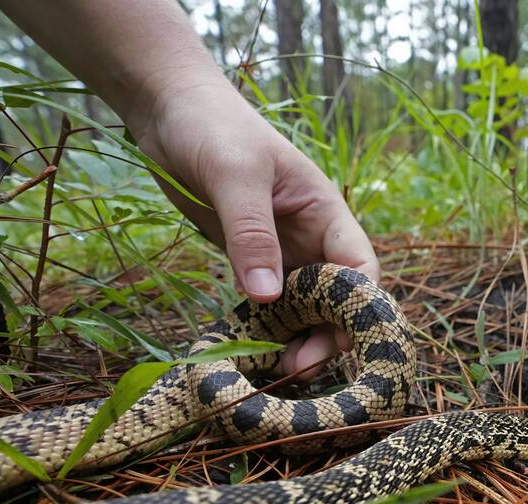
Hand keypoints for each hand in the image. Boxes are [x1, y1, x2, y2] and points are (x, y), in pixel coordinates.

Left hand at [129, 82, 378, 379]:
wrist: (167, 108)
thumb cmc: (212, 127)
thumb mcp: (234, 175)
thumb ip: (252, 234)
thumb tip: (268, 297)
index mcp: (325, 212)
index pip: (360, 268)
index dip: (359, 307)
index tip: (340, 341)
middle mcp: (311, 237)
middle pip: (336, 298)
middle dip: (328, 334)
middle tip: (302, 369)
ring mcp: (280, 251)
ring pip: (304, 307)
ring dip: (299, 338)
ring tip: (281, 370)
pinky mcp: (249, 260)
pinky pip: (268, 303)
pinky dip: (268, 329)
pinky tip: (255, 350)